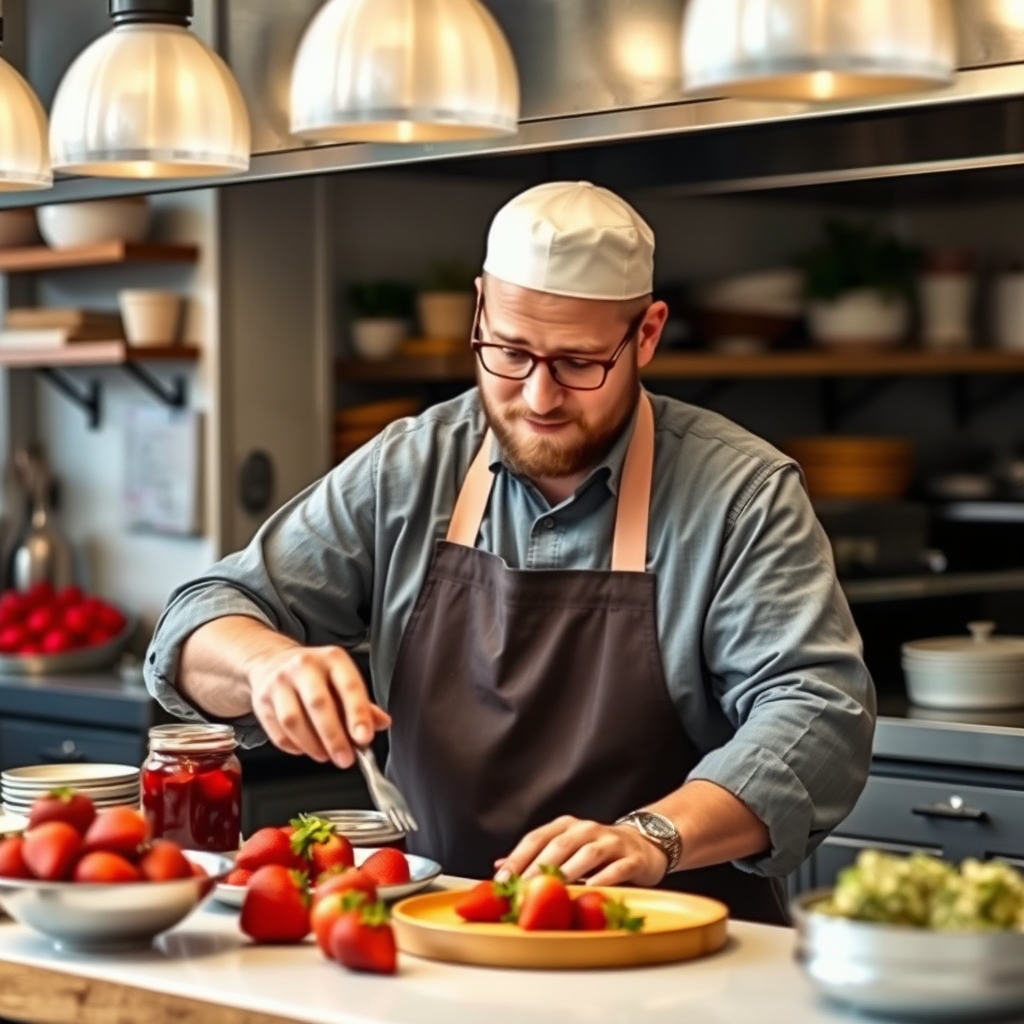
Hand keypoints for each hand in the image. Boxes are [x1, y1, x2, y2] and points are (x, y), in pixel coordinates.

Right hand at [245, 644, 390, 767]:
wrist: (273, 663)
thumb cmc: (315, 674)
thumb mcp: (343, 679)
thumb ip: (363, 704)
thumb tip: (381, 723)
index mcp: (332, 659)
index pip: (348, 686)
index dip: (358, 714)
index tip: (364, 737)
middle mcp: (305, 666)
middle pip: (318, 704)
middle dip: (334, 737)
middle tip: (345, 758)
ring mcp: (279, 682)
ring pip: (294, 720)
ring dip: (313, 745)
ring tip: (326, 755)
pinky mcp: (261, 701)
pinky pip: (278, 732)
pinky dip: (295, 747)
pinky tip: (307, 748)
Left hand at [494, 815, 668, 886]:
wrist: (644, 843)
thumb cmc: (598, 850)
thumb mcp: (565, 847)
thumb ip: (536, 856)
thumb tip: (500, 867)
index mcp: (566, 825)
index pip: (537, 838)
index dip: (518, 858)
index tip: (502, 881)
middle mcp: (587, 829)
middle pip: (559, 845)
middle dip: (538, 868)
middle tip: (523, 889)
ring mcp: (611, 841)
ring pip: (587, 854)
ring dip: (569, 872)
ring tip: (554, 890)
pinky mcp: (632, 857)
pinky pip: (617, 868)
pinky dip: (603, 879)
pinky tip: (591, 890)